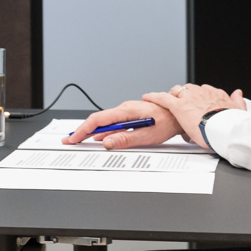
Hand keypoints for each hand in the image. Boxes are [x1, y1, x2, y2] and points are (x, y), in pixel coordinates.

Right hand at [62, 99, 181, 149]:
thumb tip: (107, 142)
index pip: (98, 120)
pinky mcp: (130, 115)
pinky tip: (98, 137)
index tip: (74, 138)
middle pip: (97, 120)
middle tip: (71, 139)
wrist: (179, 115)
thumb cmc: (167, 122)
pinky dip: (102, 130)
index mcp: (126, 111)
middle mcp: (124, 108)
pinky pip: (112, 122)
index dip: (83, 130)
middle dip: (82, 130)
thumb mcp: (146, 135)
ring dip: (91, 131)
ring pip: (104, 121)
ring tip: (79, 138)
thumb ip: (125, 139)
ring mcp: (126, 111)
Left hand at [145, 83, 246, 148]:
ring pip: (176, 92)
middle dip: (184, 96)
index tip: (196, 102)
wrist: (226, 128)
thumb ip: (237, 101)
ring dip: (172, 97)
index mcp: (216, 94)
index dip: (198, 97)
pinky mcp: (179, 106)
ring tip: (167, 103)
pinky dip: (154, 97)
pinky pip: (163, 98)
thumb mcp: (238, 110)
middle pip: (189, 89)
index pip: (203, 91)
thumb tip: (238, 93)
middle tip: (181, 105)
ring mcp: (190, 98)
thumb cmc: (231, 123)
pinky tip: (148, 98)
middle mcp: (202, 92)